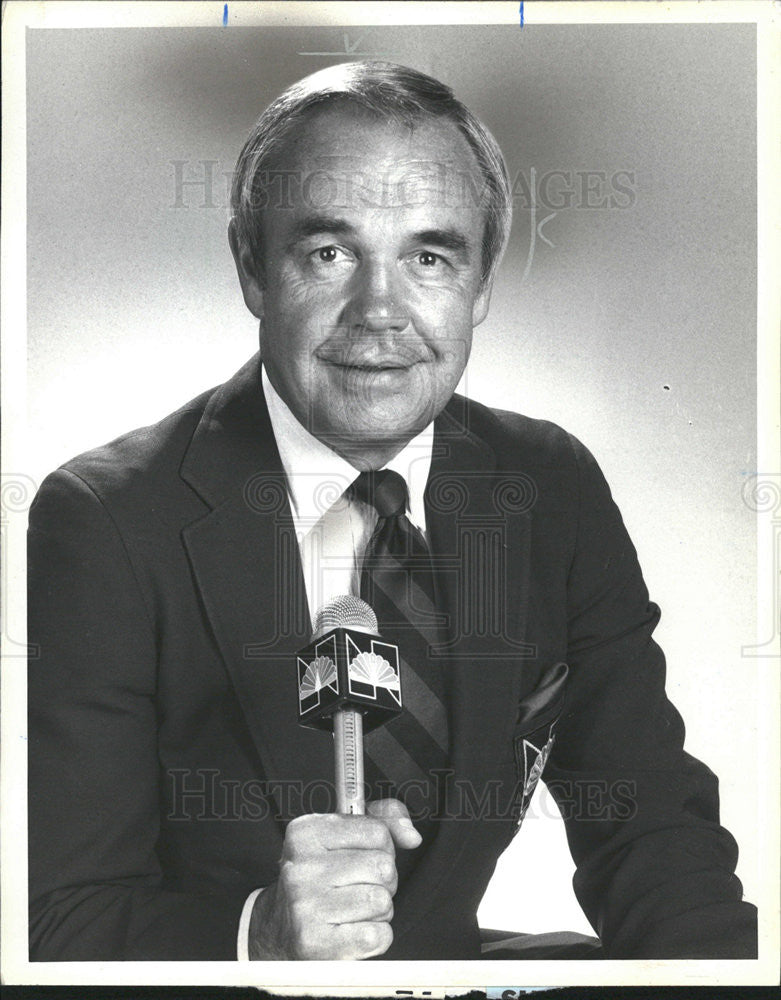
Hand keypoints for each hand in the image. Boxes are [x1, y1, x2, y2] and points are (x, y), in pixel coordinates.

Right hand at [247, 798, 420, 959]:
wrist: (281, 928)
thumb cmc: (322, 877)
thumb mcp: (345, 835)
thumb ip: (384, 819)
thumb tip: (412, 836)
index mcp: (306, 833)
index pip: (377, 832)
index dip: (382, 847)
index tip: (362, 856)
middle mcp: (301, 867)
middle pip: (383, 867)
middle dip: (382, 881)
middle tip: (359, 886)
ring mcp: (305, 906)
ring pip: (382, 901)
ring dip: (378, 910)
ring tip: (354, 909)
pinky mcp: (314, 943)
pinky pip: (377, 936)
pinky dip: (376, 937)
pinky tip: (354, 931)